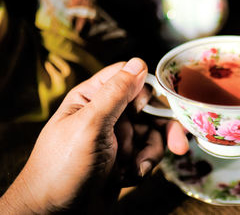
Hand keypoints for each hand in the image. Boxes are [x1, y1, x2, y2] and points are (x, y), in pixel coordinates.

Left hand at [0, 58, 187, 213]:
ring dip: (151, 152)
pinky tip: (129, 177)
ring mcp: (117, 138)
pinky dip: (144, 166)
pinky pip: (147, 154)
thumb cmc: (61, 168)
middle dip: (162, 127)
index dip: (147, 88)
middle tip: (177, 144)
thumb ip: (115, 93)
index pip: (128, 77)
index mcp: (93, 98)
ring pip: (152, 133)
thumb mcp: (89, 125)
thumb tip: (138, 62)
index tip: (161, 104)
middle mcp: (107, 114)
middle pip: (148, 108)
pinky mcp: (124, 159)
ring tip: (137, 168)